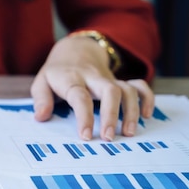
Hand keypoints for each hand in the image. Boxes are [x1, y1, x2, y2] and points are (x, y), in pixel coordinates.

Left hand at [30, 35, 153, 140]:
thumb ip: (41, 99)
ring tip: (129, 133)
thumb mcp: (41, 82)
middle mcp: (93, 78)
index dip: (84, 116)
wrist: (75, 49)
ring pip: (127, 89)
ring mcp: (109, 79)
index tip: (86, 136)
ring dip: (131, 111)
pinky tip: (147, 116)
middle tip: (110, 138)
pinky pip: (139, 86)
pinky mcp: (120, 81)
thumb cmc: (57, 73)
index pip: (80, 96)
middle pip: (109, 91)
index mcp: (71, 78)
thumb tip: (41, 116)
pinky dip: (147, 99)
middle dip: (112, 115)